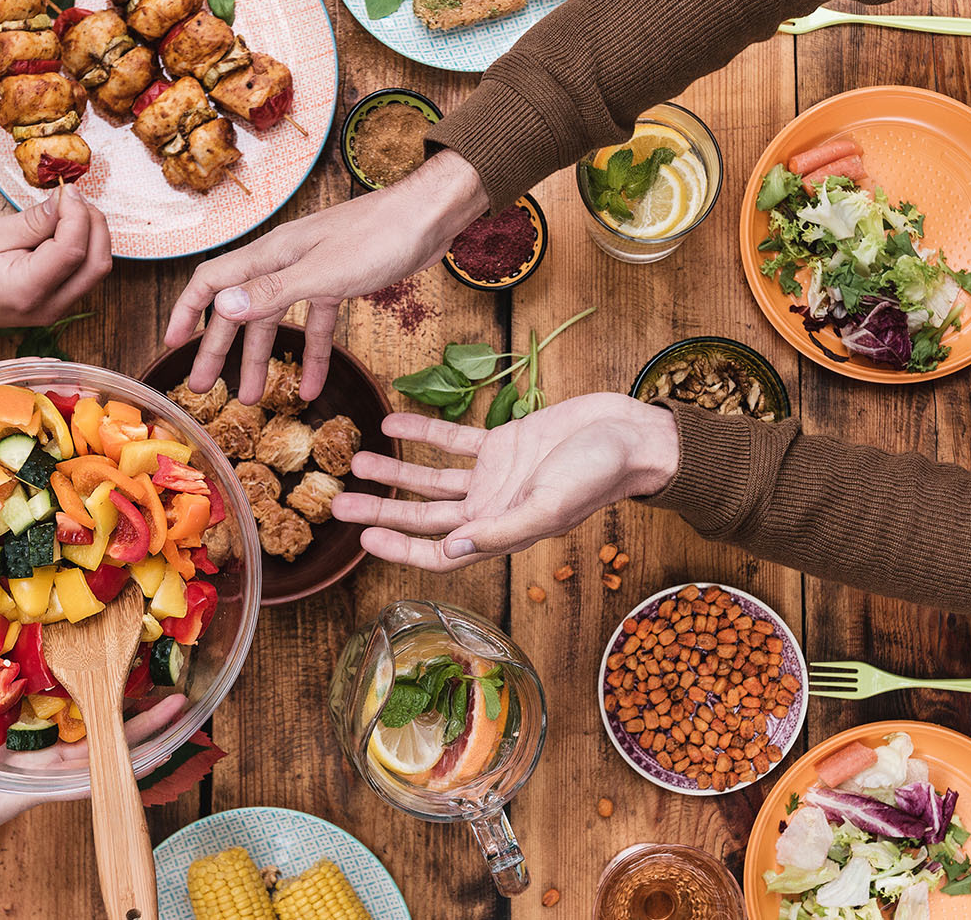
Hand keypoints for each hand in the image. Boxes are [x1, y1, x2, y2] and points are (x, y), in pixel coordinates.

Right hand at [0, 185, 110, 331]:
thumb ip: (33, 221)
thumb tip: (66, 201)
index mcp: (26, 290)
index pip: (71, 251)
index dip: (77, 215)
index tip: (67, 191)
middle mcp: (50, 306)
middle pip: (96, 264)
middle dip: (94, 223)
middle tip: (73, 198)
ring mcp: (59, 309)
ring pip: (97, 269)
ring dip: (94, 234)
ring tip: (70, 210)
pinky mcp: (63, 303)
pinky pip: (88, 273)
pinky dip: (87, 247)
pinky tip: (68, 229)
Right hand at [0, 694, 189, 866]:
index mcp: (36, 785)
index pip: (93, 774)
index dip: (127, 760)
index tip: (163, 745)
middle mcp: (45, 766)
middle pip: (103, 744)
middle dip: (139, 726)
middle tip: (177, 701)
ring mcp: (35, 750)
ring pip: (87, 726)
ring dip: (116, 705)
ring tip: (153, 679)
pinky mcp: (18, 735)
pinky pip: (56, 712)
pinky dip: (77, 692)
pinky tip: (94, 671)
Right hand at [164, 151, 488, 403]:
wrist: (430, 216)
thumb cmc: (381, 235)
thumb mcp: (325, 272)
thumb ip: (274, 293)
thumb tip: (223, 309)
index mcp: (272, 254)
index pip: (212, 281)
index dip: (188, 312)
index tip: (173, 345)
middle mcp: (285, 261)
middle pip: (241, 308)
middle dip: (220, 349)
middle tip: (205, 387)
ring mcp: (313, 272)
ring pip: (277, 321)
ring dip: (265, 360)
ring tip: (253, 398)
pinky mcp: (341, 282)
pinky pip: (318, 324)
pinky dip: (314, 356)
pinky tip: (313, 388)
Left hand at [333, 394, 679, 570]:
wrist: (632, 433)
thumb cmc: (599, 474)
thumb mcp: (549, 505)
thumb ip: (501, 530)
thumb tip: (450, 551)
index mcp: (501, 530)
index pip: (440, 551)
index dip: (401, 548)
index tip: (364, 538)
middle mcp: (491, 507)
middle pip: (424, 515)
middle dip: (382, 510)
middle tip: (338, 501)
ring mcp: (495, 475)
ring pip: (432, 479)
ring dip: (395, 472)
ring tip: (356, 461)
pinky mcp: (504, 442)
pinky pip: (454, 440)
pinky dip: (424, 432)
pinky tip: (393, 420)